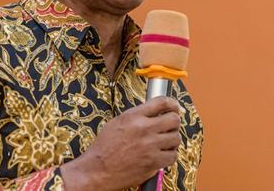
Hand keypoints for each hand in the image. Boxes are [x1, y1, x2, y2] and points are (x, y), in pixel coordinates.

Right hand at [60, 96, 181, 190]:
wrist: (98, 170)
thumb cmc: (104, 148)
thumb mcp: (116, 123)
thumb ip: (136, 117)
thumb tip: (152, 114)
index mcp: (133, 116)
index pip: (161, 102)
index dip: (172, 104)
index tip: (174, 107)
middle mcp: (143, 128)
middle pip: (174, 119)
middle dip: (174, 123)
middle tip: (170, 127)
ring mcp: (150, 145)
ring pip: (176, 138)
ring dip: (172, 140)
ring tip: (164, 143)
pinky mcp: (153, 162)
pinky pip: (172, 156)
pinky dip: (169, 155)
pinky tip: (161, 155)